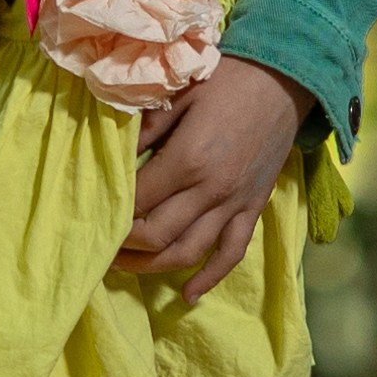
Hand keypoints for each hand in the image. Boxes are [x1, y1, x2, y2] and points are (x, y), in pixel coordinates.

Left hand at [117, 57, 312, 305]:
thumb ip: (144, 132)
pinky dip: (210, 278)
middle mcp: (211, 191)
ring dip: (153, 267)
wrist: (285, 80)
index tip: (91, 213)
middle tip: (99, 244)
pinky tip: (188, 296)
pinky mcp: (252, 209)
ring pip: (189, 252)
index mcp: (187, 161)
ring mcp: (234, 204)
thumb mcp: (177, 96)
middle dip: (123, 246)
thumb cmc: (227, 81)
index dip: (110, 213)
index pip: (137, 202)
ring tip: (125, 267)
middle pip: (157, 236)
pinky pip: (231, 253)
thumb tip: (113, 161)